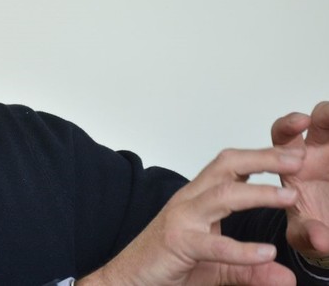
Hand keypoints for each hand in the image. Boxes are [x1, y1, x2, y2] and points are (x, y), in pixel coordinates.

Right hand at [77, 147, 303, 285]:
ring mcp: (181, 219)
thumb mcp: (215, 267)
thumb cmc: (166, 264)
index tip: (293, 152)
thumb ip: (249, 268)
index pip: (230, 166)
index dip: (261, 155)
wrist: (127, 278)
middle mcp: (189, 201)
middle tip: (298, 158)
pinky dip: (241, 249)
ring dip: (258, 193)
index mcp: (198, 198)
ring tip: (290, 196)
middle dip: (263, 158)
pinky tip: (265, 252)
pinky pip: (212, 244)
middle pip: (227, 166)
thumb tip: (286, 277)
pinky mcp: (177, 243)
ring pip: (222, 195)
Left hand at [272, 102, 328, 257]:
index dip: (288, 125)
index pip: (283, 135)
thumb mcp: (305, 235)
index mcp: (290, 163)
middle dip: (327, 113)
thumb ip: (309, 234)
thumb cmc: (311, 228)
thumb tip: (319, 239)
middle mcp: (315, 152)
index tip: (300, 123)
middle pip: (318, 120)